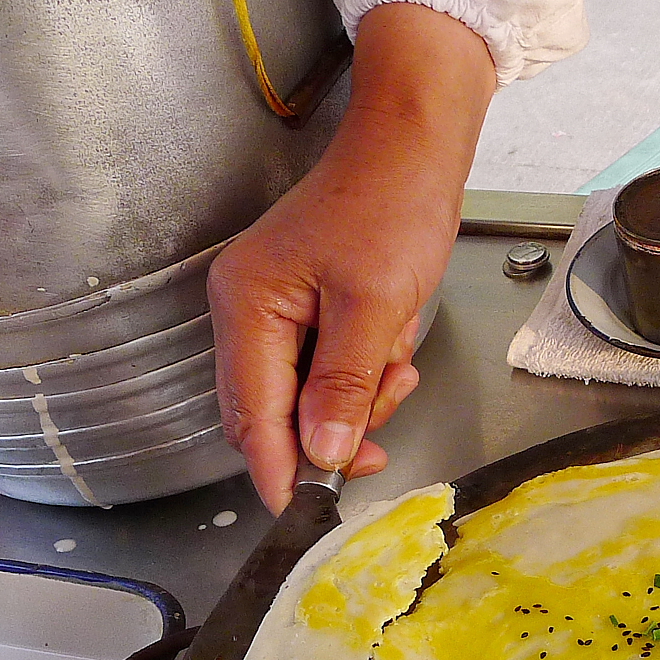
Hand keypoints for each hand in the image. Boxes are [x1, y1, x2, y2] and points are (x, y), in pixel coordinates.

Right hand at [209, 4, 496, 509]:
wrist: (413, 147)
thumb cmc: (393, 206)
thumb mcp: (377, 307)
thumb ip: (345, 386)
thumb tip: (323, 455)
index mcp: (247, 306)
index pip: (252, 416)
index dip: (279, 470)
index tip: (305, 513)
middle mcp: (246, 309)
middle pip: (274, 413)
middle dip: (332, 430)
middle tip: (384, 428)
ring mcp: (273, 308)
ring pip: (307, 396)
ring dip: (359, 395)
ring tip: (399, 359)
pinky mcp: (303, 306)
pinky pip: (326, 367)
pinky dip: (364, 369)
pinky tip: (394, 341)